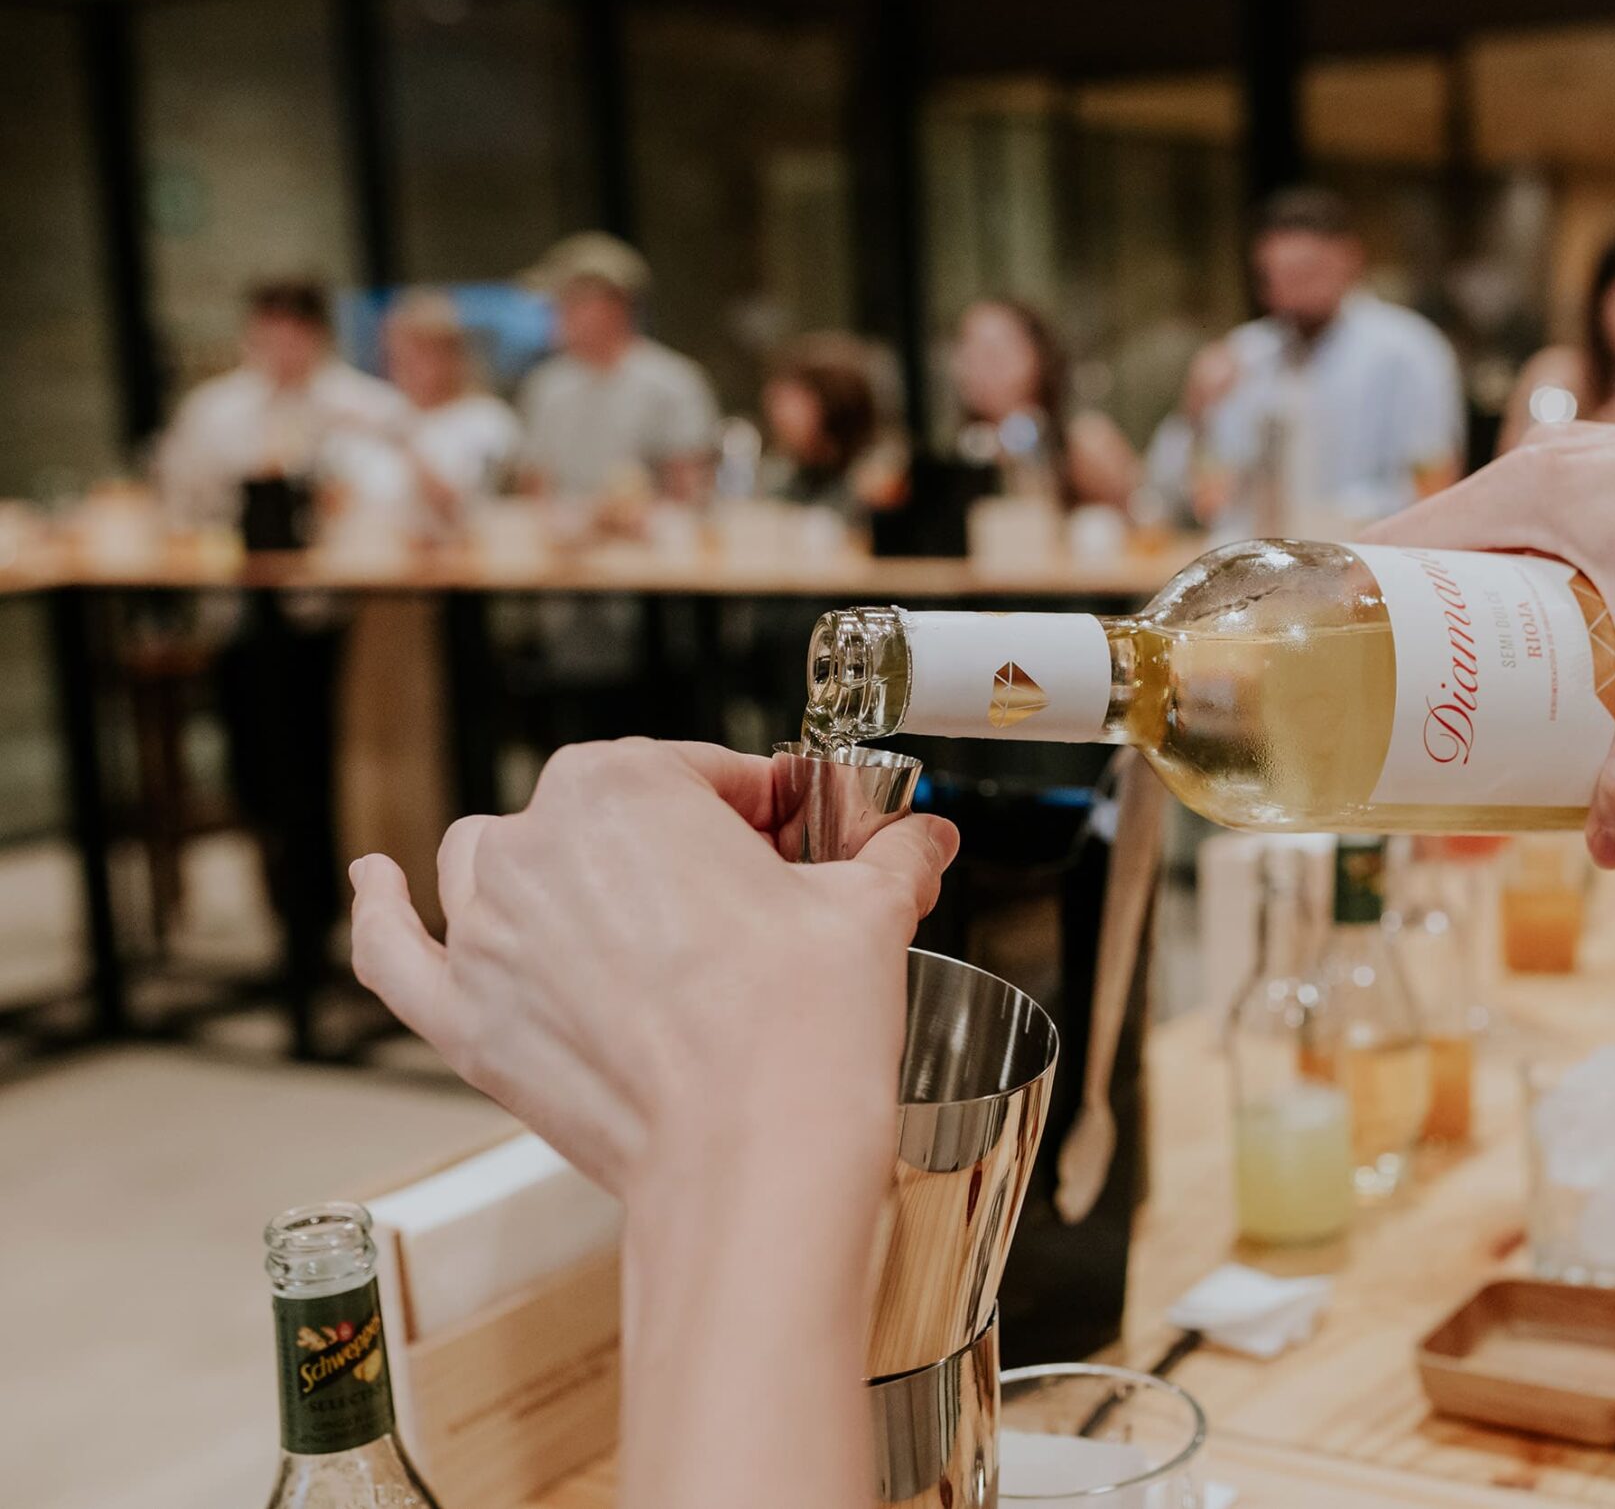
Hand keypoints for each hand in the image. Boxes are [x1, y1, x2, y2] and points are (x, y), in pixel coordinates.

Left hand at [350, 739, 959, 1202]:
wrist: (753, 1158)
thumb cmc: (804, 1027)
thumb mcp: (870, 910)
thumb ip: (892, 854)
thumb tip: (921, 839)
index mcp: (626, 783)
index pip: (702, 773)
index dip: (762, 810)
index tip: (797, 843)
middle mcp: (534, 841)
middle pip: (601, 817)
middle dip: (669, 848)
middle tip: (744, 908)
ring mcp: (484, 933)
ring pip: (496, 865)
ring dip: (548, 872)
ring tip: (615, 915)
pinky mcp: (458, 1019)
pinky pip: (390, 948)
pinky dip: (379, 909)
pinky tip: (376, 878)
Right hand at [1365, 422, 1614, 864]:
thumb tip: (1609, 848)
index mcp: (1532, 485)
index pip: (1402, 540)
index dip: (1361, 607)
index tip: (1340, 677)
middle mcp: (1550, 468)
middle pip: (1445, 557)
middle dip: (1421, 639)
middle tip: (1405, 720)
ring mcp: (1591, 476)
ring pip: (1500, 557)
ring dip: (1477, 624)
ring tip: (1467, 708)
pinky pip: (1547, 550)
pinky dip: (1529, 603)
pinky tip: (1550, 667)